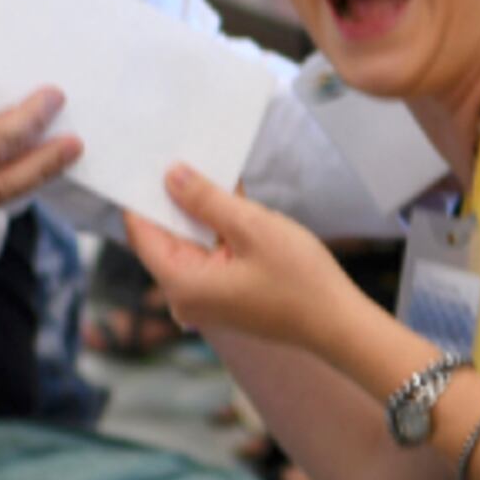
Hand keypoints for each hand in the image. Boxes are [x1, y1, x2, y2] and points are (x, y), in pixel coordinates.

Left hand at [120, 165, 379, 360]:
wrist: (338, 324)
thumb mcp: (252, 228)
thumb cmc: (299, 281)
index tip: (151, 159)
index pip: (142, 231)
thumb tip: (170, 175)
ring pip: (189, 244)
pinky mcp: (224, 297)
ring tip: (211, 171)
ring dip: (200, 212)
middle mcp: (185, 297)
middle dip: (175, 198)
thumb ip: (206, 200)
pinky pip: (208, 256)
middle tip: (183, 155)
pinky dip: (217, 230)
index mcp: (182, 284)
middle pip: (164, 237)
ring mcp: (205, 299)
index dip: (143, 194)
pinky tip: (231, 202)